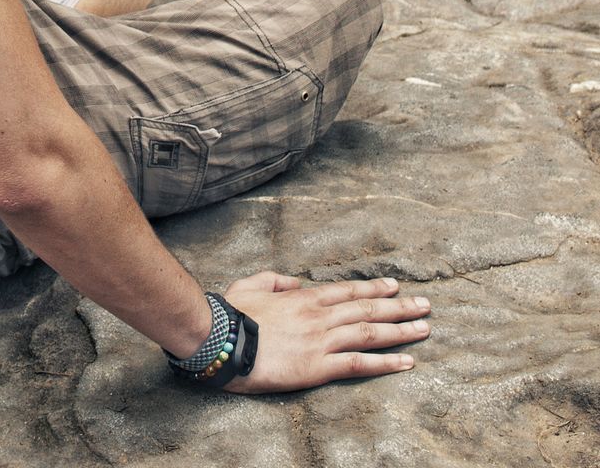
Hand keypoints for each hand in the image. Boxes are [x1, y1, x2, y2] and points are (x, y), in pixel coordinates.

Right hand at [219, 271, 430, 392]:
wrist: (222, 339)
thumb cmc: (232, 312)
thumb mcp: (252, 284)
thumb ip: (276, 280)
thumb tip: (295, 281)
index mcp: (304, 297)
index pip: (347, 291)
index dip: (373, 288)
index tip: (394, 286)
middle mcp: (320, 316)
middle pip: (367, 309)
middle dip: (399, 307)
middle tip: (424, 304)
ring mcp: (322, 341)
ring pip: (370, 333)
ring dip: (401, 330)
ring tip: (424, 328)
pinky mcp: (319, 367)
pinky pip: (359, 364)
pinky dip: (386, 362)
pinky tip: (406, 362)